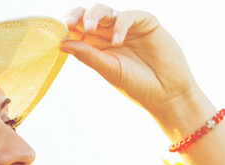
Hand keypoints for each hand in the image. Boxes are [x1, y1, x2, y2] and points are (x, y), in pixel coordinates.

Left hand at [60, 5, 200, 120]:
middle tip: (69, 24)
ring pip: (105, 11)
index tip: (58, 31)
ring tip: (88, 29)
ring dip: (93, 16)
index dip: (68, 27)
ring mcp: (127, 26)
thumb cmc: (136, 85)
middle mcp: (110, 33)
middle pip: (88, 16)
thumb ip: (87, 55)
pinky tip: (117, 41)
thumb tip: (61, 43)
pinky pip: (128, 16)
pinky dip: (120, 25)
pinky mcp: (145, 22)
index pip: (78, 29)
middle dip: (77, 16)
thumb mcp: (108, 70)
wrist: (166, 92)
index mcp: (97, 45)